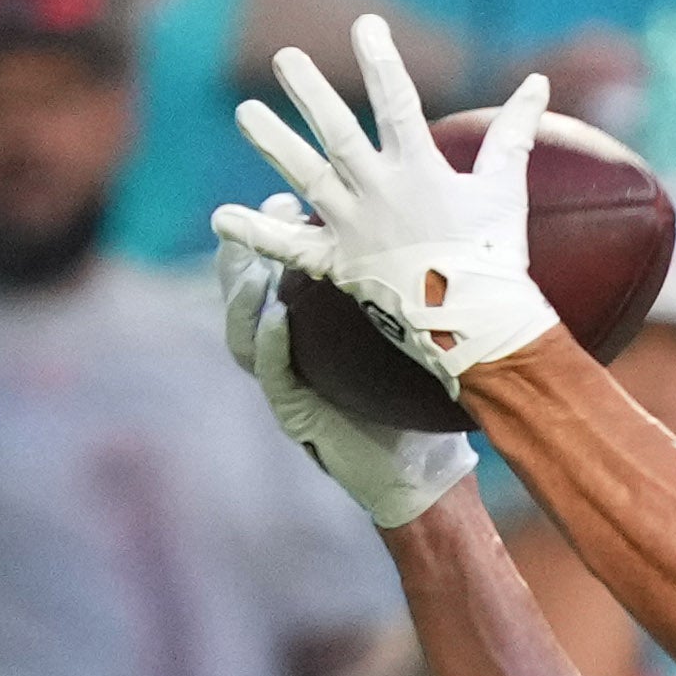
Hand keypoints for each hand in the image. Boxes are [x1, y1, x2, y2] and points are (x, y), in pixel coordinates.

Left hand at [218, 16, 557, 398]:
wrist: (480, 328)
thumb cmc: (495, 257)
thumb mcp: (505, 189)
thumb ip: (514, 133)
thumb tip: (538, 84)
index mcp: (420, 171)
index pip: (397, 102)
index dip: (381, 60)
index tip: (366, 25)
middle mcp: (380, 192)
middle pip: (337, 132)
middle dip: (310, 91)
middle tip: (285, 57)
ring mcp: (355, 227)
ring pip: (306, 175)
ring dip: (273, 141)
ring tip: (244, 111)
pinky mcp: (339, 263)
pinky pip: (289, 248)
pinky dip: (255, 234)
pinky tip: (221, 217)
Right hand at [222, 243, 473, 530]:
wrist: (427, 475)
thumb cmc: (422, 402)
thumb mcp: (411, 337)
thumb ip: (403, 293)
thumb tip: (436, 230)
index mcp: (309, 330)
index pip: (276, 271)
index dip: (271, 234)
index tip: (284, 200)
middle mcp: (288, 354)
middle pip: (243, 294)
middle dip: (240, 253)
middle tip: (256, 220)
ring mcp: (286, 387)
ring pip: (240, 333)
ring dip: (241, 295)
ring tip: (251, 264)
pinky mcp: (295, 418)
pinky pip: (273, 375)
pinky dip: (269, 344)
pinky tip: (276, 317)